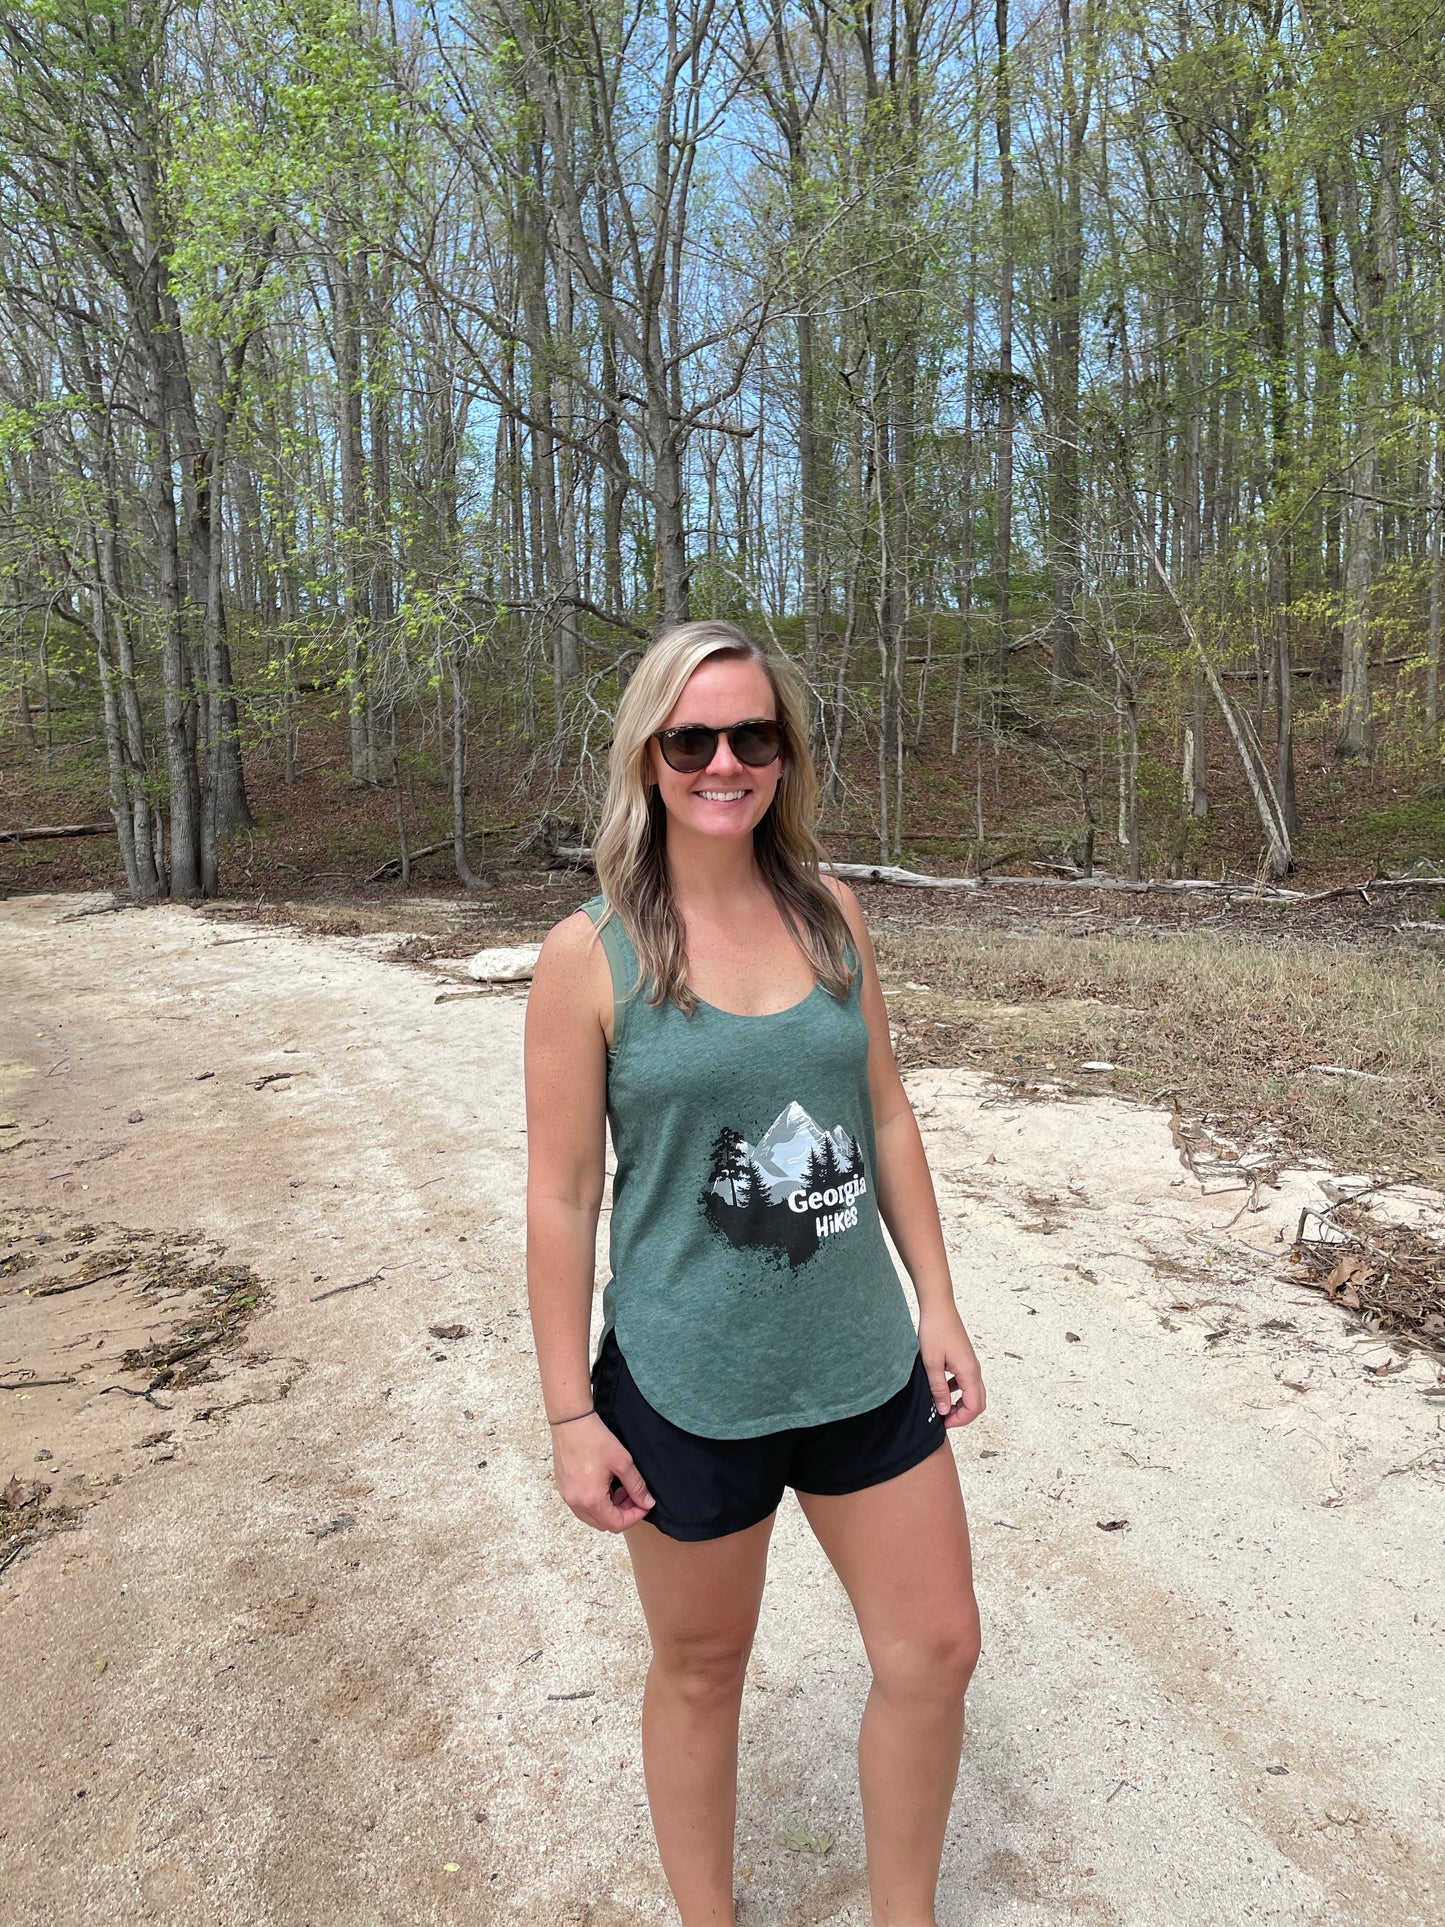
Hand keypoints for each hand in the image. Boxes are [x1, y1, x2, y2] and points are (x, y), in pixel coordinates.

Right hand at [551, 1413, 654, 1530]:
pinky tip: (606, 1484)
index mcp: (591, 1500)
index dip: (635, 1516)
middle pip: (604, 1524)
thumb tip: (647, 1503)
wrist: (570, 1421)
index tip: (645, 1504)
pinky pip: (582, 1506)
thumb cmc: (594, 1438)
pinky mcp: (564, 1488)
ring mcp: (567, 1496)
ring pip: (592, 1517)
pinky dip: (596, 1502)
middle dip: (623, 1513)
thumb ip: (637, 1486)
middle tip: (634, 1495)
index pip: (617, 1524)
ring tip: (620, 1488)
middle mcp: (576, 1503)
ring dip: (609, 1509)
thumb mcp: (622, 1462)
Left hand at [919, 1304, 985, 1429]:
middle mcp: (974, 1369)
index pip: (975, 1406)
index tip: (944, 1422)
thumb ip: (938, 1389)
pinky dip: (957, 1391)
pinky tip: (941, 1388)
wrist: (939, 1307)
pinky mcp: (964, 1359)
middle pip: (978, 1402)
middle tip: (944, 1418)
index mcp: (969, 1372)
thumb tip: (944, 1410)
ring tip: (941, 1406)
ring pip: (973, 1392)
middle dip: (963, 1415)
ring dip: (960, 1403)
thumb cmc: (935, 1330)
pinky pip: (966, 1381)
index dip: (961, 1419)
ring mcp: (971, 1364)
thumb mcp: (932, 1363)